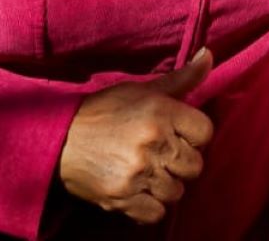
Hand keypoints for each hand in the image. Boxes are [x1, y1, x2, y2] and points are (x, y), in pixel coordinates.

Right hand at [60, 49, 214, 225]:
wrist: (60, 139)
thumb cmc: (105, 111)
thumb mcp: (143, 89)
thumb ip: (182, 78)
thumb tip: (208, 54)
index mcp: (161, 112)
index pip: (205, 132)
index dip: (195, 136)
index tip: (180, 136)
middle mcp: (153, 142)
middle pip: (195, 165)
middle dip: (182, 163)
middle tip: (164, 157)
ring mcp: (138, 172)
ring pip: (177, 192)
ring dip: (166, 186)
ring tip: (150, 173)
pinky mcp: (122, 198)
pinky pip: (156, 213)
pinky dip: (150, 207)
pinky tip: (140, 192)